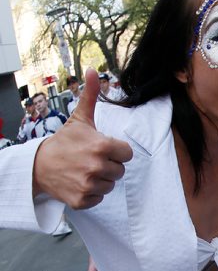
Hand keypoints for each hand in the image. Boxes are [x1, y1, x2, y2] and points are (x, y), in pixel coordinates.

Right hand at [33, 69, 132, 208]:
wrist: (38, 165)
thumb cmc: (63, 142)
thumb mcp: (80, 119)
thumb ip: (91, 96)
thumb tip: (93, 70)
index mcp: (101, 146)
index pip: (127, 153)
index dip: (117, 150)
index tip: (104, 148)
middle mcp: (96, 166)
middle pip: (120, 170)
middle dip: (109, 165)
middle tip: (92, 159)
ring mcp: (89, 185)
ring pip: (111, 185)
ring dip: (101, 179)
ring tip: (86, 170)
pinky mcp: (82, 200)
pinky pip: (99, 198)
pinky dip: (92, 193)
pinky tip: (81, 182)